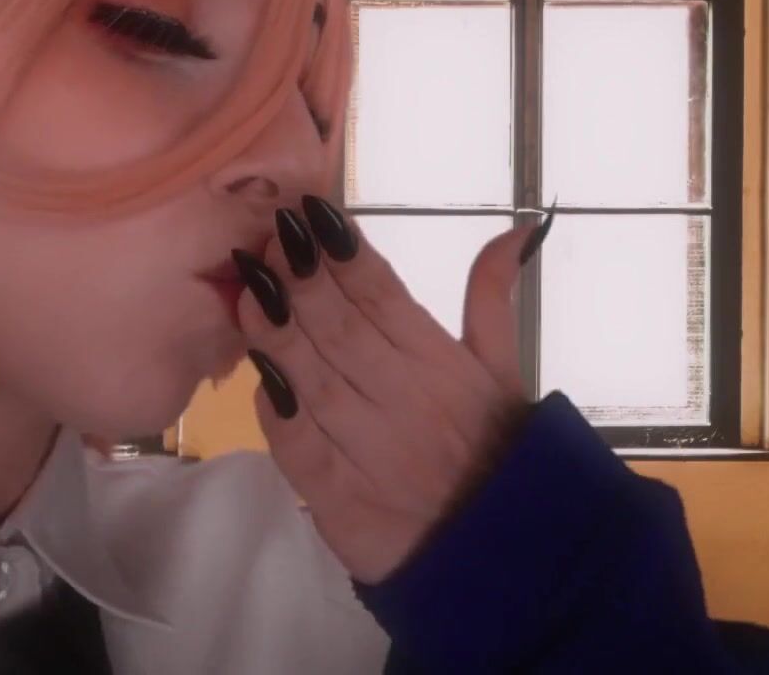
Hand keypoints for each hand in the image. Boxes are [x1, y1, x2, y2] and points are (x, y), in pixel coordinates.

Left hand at [232, 195, 554, 585]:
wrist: (497, 556)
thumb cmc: (496, 452)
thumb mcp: (503, 371)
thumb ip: (492, 298)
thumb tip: (518, 228)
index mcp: (443, 364)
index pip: (384, 296)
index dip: (345, 252)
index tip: (310, 212)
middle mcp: (404, 399)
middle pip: (341, 328)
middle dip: (301, 278)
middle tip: (267, 234)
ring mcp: (369, 449)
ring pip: (314, 379)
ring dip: (278, 330)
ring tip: (250, 285)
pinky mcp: (338, 497)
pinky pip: (298, 445)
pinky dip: (276, 407)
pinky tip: (255, 371)